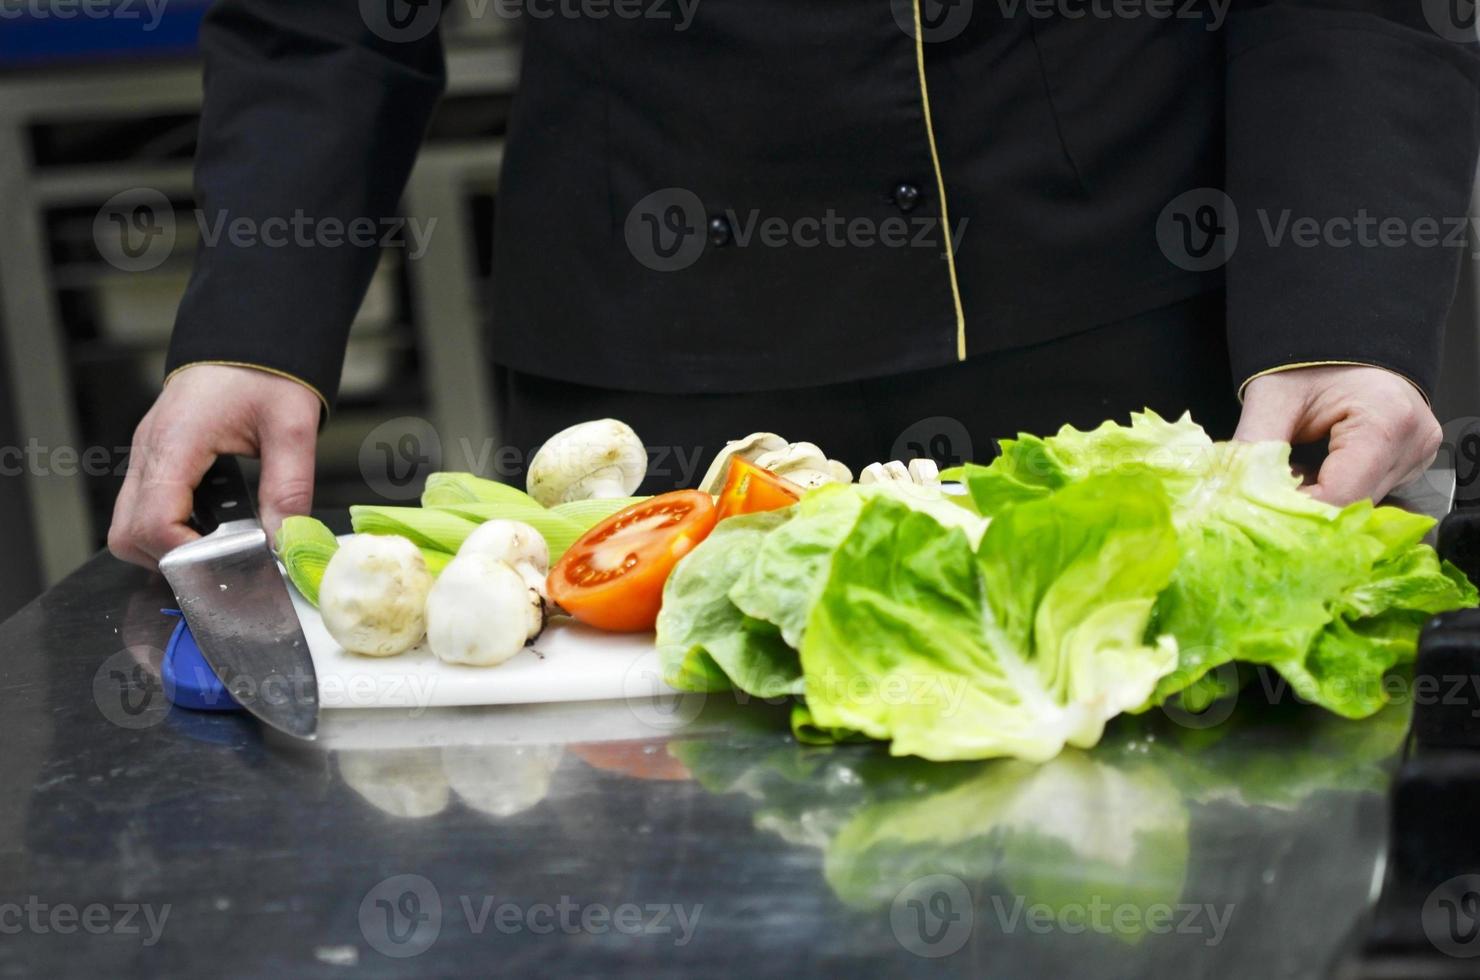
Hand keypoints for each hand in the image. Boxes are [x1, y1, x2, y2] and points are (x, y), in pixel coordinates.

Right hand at [108, 365, 320, 567]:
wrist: (250, 332)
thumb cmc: (267, 370)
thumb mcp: (292, 428)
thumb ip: (288, 489)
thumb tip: (284, 543)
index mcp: (175, 442)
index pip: (152, 523)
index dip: (187, 554)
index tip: (229, 561)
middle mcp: (148, 451)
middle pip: (126, 534)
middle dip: (172, 558)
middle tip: (223, 559)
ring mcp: (146, 454)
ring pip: (128, 524)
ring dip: (169, 544)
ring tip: (222, 540)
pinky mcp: (156, 457)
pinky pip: (145, 505)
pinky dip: (173, 524)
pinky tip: (215, 521)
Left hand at [1234, 365, 1441, 505]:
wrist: (1342, 334)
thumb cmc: (1312, 358)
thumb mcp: (1272, 397)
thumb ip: (1254, 448)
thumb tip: (1235, 493)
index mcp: (1386, 421)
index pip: (1340, 496)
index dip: (1295, 509)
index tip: (1259, 508)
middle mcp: (1413, 442)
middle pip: (1352, 504)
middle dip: (1304, 504)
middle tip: (1265, 488)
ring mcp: (1417, 453)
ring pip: (1359, 503)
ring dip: (1318, 496)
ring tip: (1290, 468)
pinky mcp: (1410, 460)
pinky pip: (1368, 490)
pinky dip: (1333, 487)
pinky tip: (1313, 467)